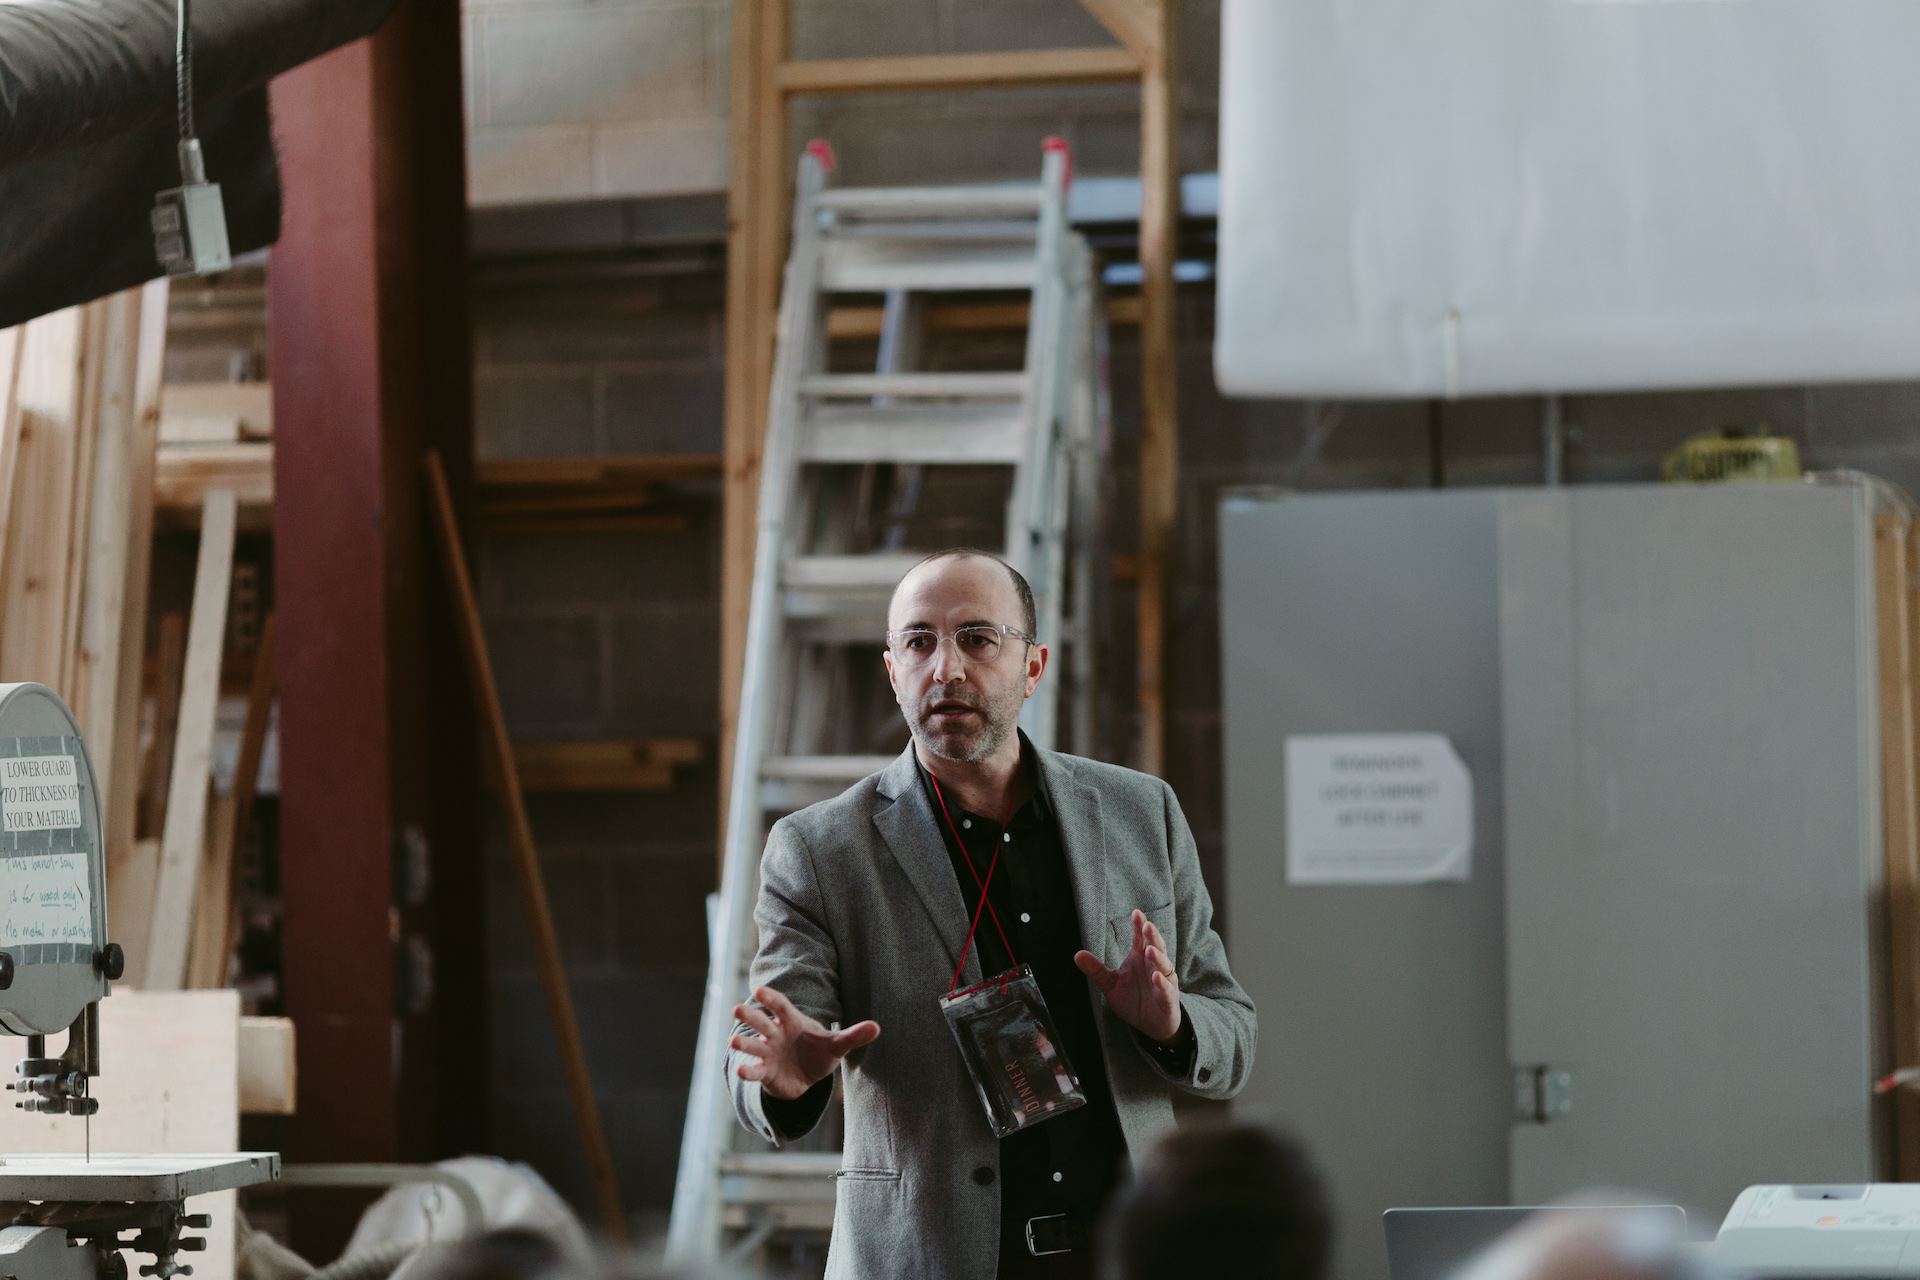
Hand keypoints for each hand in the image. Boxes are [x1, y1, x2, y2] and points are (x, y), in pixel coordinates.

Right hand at [730, 985, 880, 1100]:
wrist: (806, 1077)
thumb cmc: (819, 1052)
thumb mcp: (837, 1045)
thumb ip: (853, 1035)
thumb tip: (877, 1027)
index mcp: (792, 1021)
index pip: (780, 1006)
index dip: (771, 998)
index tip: (759, 990)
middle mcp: (775, 1034)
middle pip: (761, 1022)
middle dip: (749, 1016)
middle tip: (737, 1008)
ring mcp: (767, 1052)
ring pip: (753, 1045)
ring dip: (743, 1044)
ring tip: (733, 1042)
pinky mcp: (765, 1072)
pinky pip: (755, 1070)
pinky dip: (748, 1071)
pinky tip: (741, 1071)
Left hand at [1074, 909, 1181, 1042]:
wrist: (1150, 1025)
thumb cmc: (1133, 999)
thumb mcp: (1110, 984)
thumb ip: (1096, 969)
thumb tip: (1076, 954)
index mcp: (1140, 959)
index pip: (1141, 939)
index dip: (1139, 926)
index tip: (1136, 913)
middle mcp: (1154, 966)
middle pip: (1156, 947)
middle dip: (1152, 936)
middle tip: (1146, 925)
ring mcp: (1164, 982)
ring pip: (1164, 966)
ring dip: (1158, 957)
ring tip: (1149, 949)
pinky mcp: (1168, 1000)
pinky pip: (1167, 990)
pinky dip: (1163, 984)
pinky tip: (1156, 977)